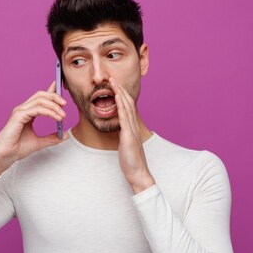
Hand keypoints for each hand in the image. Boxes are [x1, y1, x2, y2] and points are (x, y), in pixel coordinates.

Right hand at [0, 81, 68, 176]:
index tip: (61, 88)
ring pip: (40, 100)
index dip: (51, 91)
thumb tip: (65, 135)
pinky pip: (37, 109)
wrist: (6, 156)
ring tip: (62, 115)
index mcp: (27, 113)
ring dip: (54, 105)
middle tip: (65, 104)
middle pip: (41, 95)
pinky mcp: (19, 116)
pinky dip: (49, 112)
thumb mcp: (40, 142)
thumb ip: (52, 138)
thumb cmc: (18, 148)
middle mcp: (23, 109)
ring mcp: (20, 111)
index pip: (40, 98)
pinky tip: (57, 118)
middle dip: (54, 96)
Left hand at [110, 78, 154, 193]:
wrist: (138, 174)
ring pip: (127, 108)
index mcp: (131, 128)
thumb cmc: (131, 162)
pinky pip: (124, 120)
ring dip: (120, 94)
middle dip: (120, 90)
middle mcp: (133, 127)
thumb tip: (120, 130)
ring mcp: (132, 131)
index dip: (121, 95)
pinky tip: (117, 99)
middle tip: (113, 78)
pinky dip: (121, 108)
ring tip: (113, 83)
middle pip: (128, 103)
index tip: (115, 85)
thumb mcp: (125, 145)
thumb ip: (123, 135)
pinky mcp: (129, 138)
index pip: (127, 107)